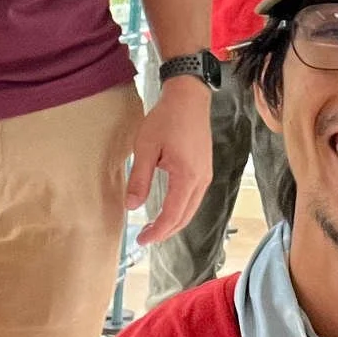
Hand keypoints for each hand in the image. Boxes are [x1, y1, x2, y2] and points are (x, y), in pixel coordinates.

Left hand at [127, 76, 213, 246]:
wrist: (189, 97)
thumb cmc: (167, 118)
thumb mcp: (145, 148)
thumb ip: (139, 179)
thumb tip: (131, 206)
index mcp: (187, 176)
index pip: (173, 216)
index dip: (157, 232)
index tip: (141, 240)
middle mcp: (201, 179)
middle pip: (185, 217)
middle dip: (165, 232)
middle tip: (145, 238)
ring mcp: (206, 174)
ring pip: (191, 209)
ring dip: (174, 222)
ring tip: (154, 227)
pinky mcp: (205, 169)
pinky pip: (194, 198)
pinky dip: (181, 210)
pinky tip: (168, 209)